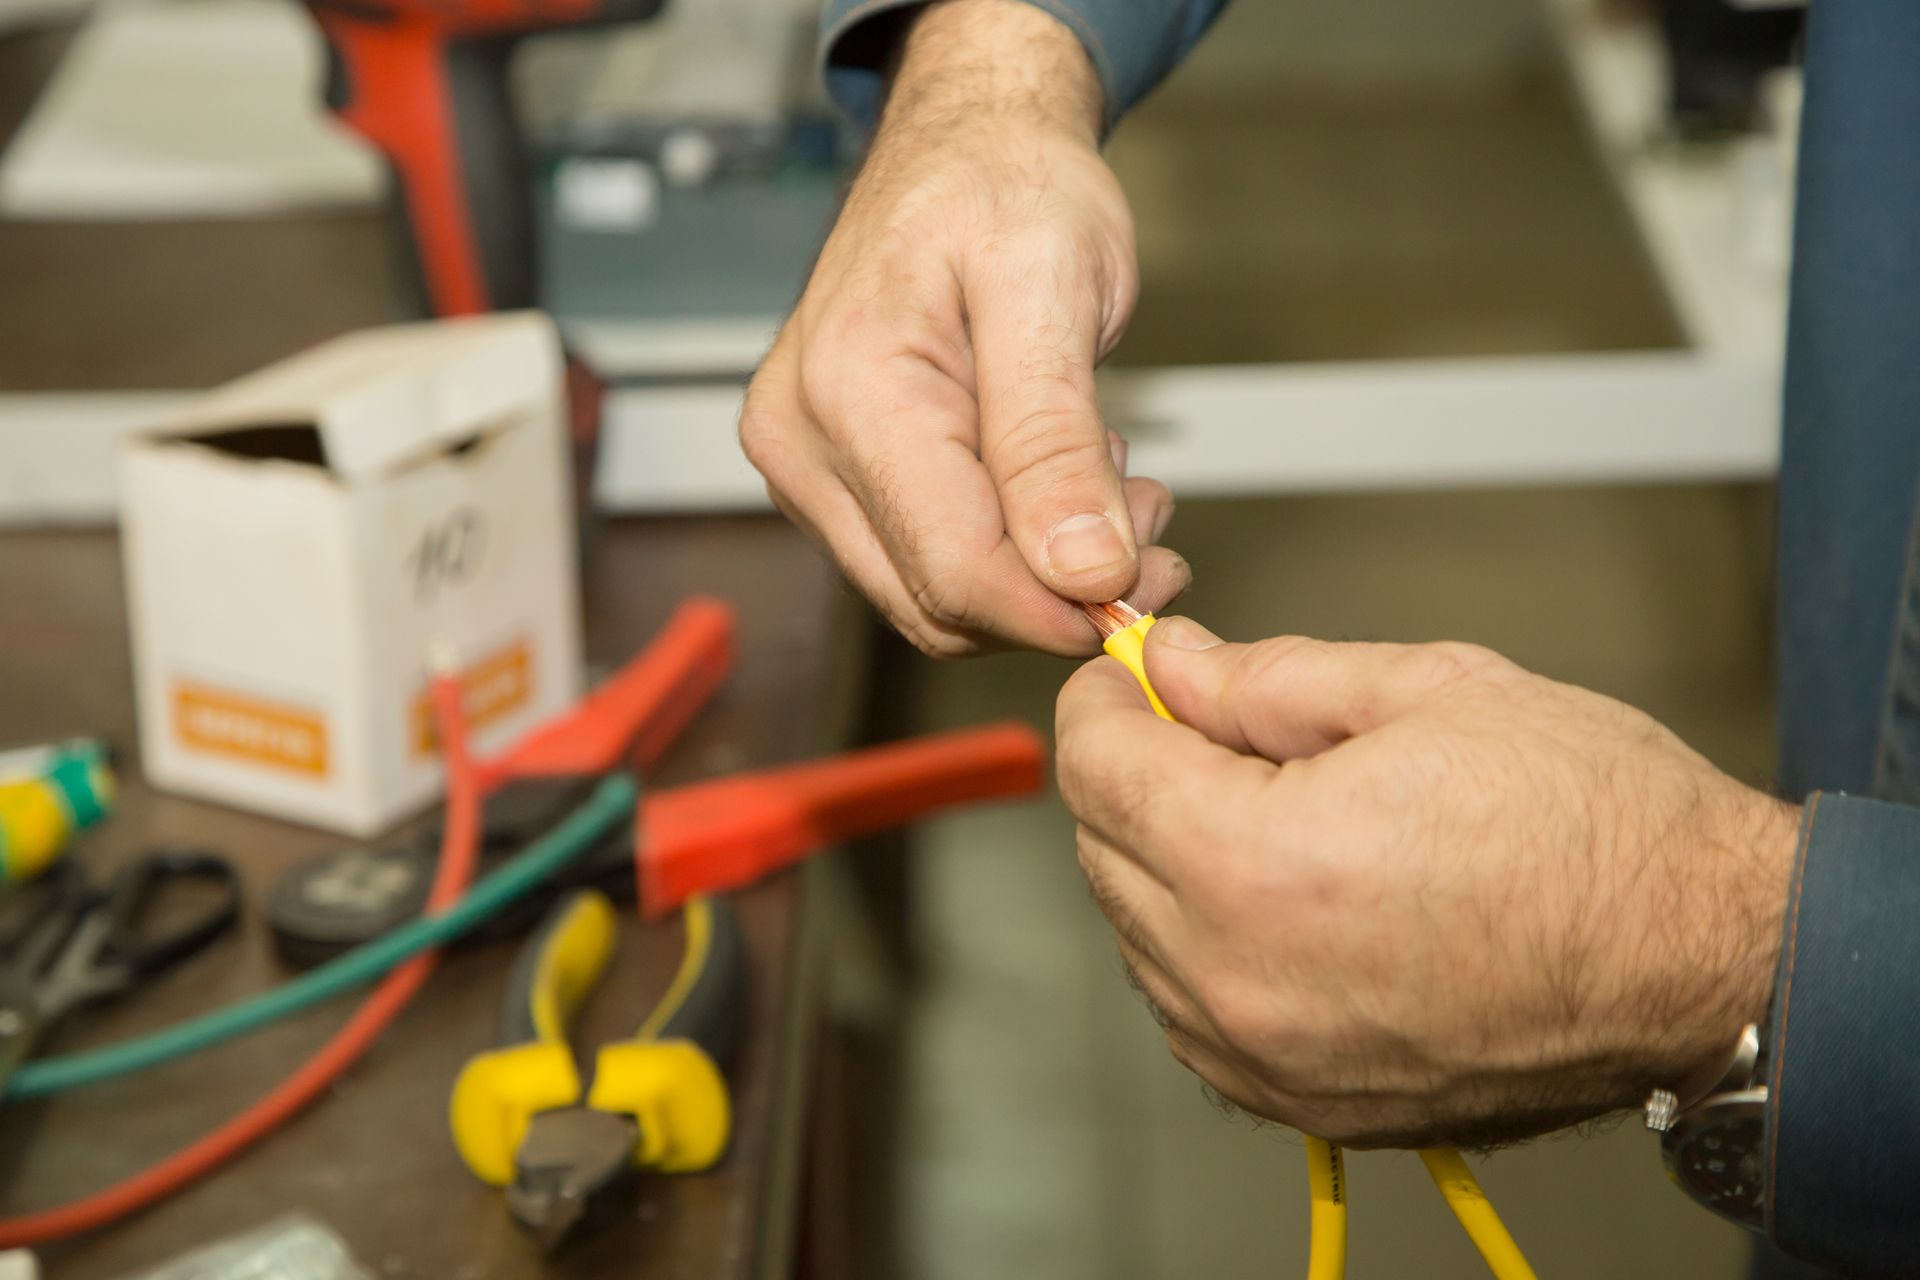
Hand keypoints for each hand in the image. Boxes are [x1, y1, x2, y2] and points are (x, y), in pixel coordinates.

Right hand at [739, 0, 1187, 657]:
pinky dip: (1008, 556)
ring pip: (933, 600)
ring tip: (1112, 492)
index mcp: (849, 391)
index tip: (1149, 584)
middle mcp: (803, 442)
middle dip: (1059, 594)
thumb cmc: (1004, 184)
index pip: (956, 570)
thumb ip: (1056, 439)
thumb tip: (1082, 571)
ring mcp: (807, 467)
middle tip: (1152, 528)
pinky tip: (1058, 488)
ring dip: (1038, 579)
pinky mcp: (830, 481)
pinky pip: (923, 566)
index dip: (1061, 608)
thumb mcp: (1054, 287)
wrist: (964, 143)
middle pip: (940, 602)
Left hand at [1055, 619, 1800, 1147]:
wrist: (1707, 959)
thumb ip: (1266, 677)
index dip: (1104, 701)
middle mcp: (1244, 979)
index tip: (1130, 676)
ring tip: (1275, 815)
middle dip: (1139, 775)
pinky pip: (1194, 1013)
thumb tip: (1177, 665)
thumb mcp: (1430, 689)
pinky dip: (1207, 949)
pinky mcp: (1308, 1105)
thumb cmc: (1601, 828)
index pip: (1096, 768)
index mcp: (1260, 864)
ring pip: (1139, 937)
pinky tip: (1287, 901)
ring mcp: (1271, 1058)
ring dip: (1169, 865)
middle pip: (1104, 852)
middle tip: (1213, 729)